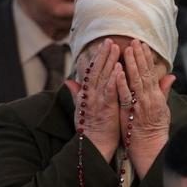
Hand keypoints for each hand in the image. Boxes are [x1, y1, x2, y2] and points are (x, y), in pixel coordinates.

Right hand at [65, 39, 121, 162]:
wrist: (94, 146)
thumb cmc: (90, 129)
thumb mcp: (80, 109)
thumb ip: (76, 94)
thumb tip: (68, 81)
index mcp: (85, 94)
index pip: (90, 72)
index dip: (95, 58)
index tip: (101, 45)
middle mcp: (89, 95)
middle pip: (96, 70)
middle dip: (103, 54)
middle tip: (109, 40)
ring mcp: (97, 100)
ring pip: (103, 76)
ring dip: (109, 61)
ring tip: (116, 47)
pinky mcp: (106, 107)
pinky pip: (110, 90)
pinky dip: (114, 78)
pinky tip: (119, 67)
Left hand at [117, 39, 174, 178]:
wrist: (151, 146)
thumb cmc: (156, 128)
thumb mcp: (163, 108)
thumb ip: (164, 91)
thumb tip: (171, 76)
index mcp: (156, 96)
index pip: (151, 72)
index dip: (146, 58)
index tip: (142, 45)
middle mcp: (149, 98)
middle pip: (144, 73)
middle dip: (138, 56)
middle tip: (134, 41)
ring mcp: (140, 104)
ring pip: (135, 80)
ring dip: (131, 64)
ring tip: (126, 49)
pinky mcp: (130, 112)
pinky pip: (125, 95)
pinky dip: (122, 83)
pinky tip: (118, 71)